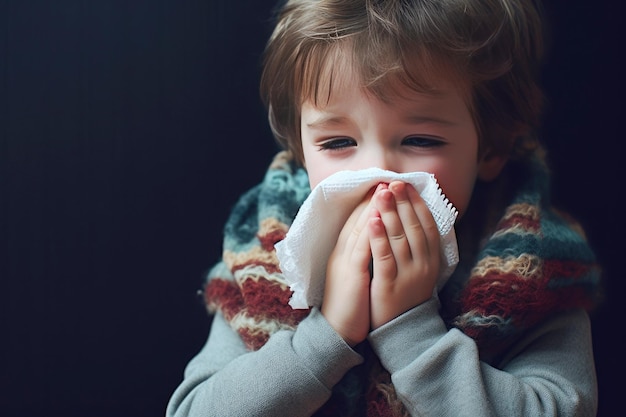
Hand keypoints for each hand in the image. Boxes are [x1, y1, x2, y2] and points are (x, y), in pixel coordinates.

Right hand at [321, 190, 373, 346]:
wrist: (335, 332)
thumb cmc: (347, 306)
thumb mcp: (352, 276)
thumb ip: (359, 258)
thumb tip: (372, 244)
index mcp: (342, 254)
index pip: (355, 223)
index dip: (368, 204)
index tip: (381, 188)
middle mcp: (341, 253)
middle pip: (357, 220)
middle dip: (371, 199)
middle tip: (385, 179)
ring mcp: (344, 262)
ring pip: (359, 229)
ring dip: (372, 207)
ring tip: (384, 189)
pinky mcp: (351, 274)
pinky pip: (361, 248)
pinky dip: (369, 230)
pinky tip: (378, 216)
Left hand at [368, 181, 440, 329]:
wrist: (401, 332)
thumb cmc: (407, 295)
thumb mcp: (420, 270)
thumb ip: (420, 246)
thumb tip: (416, 217)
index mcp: (432, 260)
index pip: (427, 225)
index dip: (417, 204)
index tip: (406, 185)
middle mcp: (424, 265)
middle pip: (414, 227)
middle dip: (403, 203)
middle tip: (393, 182)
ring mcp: (408, 275)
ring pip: (400, 238)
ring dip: (390, 213)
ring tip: (382, 193)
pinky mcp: (389, 285)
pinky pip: (384, 256)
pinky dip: (378, 236)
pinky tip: (372, 220)